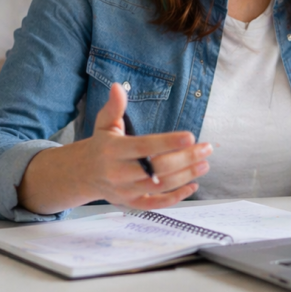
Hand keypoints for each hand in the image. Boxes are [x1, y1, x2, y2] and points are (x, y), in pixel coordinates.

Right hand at [77, 83, 211, 209]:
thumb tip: (117, 86)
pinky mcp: (131, 203)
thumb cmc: (101, 145)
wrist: (83, 174)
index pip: (144, 146)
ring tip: (204, 164)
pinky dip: (175, 198)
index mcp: (113, 150)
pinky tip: (193, 186)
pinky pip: (155, 204)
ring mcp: (125, 191)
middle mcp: (119, 173)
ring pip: (159, 186)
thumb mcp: (104, 124)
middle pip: (157, 168)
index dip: (168, 142)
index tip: (190, 136)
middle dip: (185, 159)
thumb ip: (114, 107)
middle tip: (206, 149)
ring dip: (186, 176)